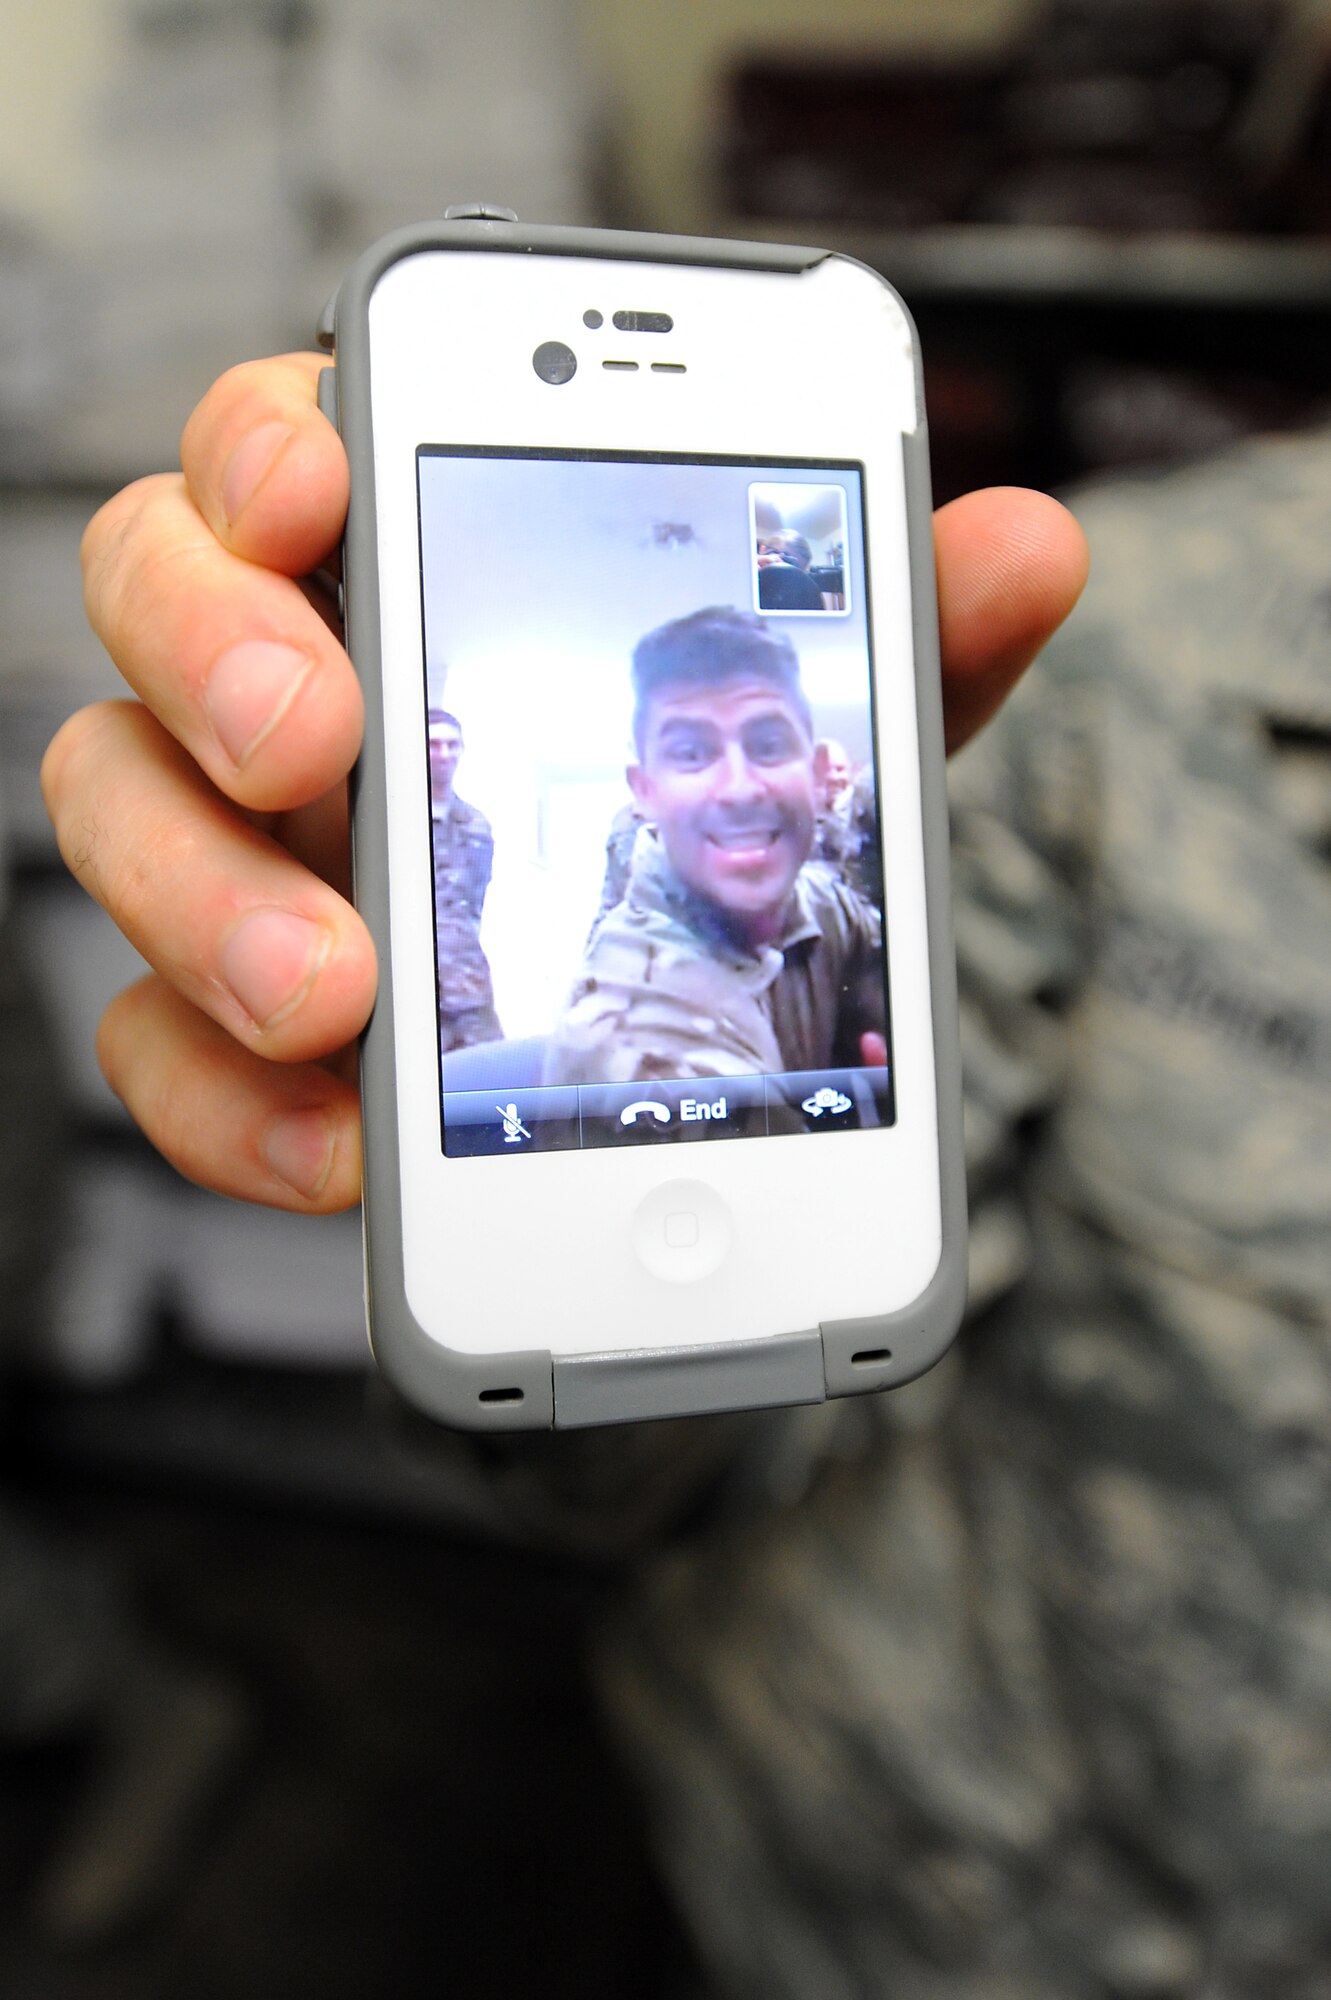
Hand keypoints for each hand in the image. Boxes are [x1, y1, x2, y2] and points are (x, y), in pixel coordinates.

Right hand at [44, 355, 1088, 1211]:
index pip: (292, 439)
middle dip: (211, 651)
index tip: (322, 486)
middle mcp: (299, 684)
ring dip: (209, 900)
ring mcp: (244, 845)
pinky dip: (234, 1099)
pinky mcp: (229, 1017)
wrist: (667, 1067)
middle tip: (317, 735)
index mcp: (419, 564)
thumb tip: (1029, 547)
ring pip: (119, 811)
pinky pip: (156, 1039)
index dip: (272, 441)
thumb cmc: (700, 848)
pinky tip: (348, 1149)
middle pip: (154, 591)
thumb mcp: (808, 751)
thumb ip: (895, 648)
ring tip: (343, 989)